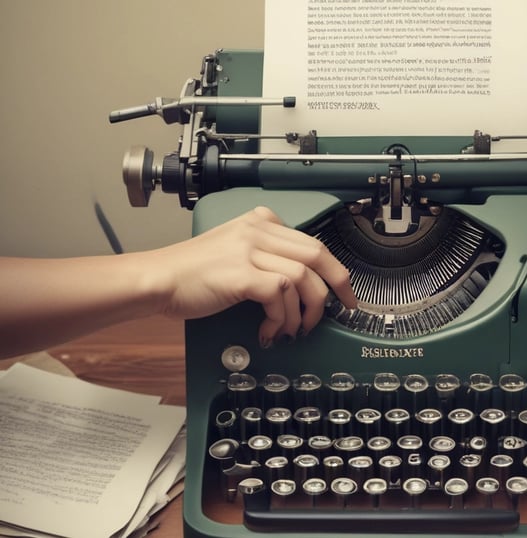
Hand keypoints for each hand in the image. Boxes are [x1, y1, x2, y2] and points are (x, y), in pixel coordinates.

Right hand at [149, 206, 356, 347]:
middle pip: (317, 254)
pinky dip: (281, 318)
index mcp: (260, 223)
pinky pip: (280, 295)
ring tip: (292, 330)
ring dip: (304, 312)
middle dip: (337, 285)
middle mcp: (258, 231)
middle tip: (342, 308)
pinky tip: (269, 329)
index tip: (342, 291)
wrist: (156, 280)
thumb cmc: (191, 274)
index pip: (311, 242)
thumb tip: (300, 287)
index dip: (333, 270)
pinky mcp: (241, 273)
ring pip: (302, 278)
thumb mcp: (235, 252)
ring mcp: (249, 250)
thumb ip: (266, 258)